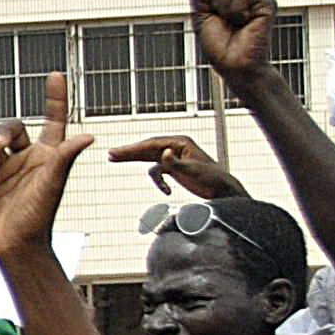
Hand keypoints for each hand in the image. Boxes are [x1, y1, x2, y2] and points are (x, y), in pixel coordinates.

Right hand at [0, 72, 98, 257]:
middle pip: (8, 129)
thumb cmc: (39, 218)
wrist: (14, 247)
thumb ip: (65, 157)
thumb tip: (89, 137)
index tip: (56, 75)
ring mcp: (3, 169)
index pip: (53, 120)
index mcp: (46, 155)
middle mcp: (25, 158)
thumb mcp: (53, 185)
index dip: (55, 98)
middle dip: (0, 136)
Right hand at [104, 133, 246, 200]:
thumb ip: (176, 163)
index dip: (133, 149)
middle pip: (147, 148)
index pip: (151, 144)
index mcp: (180, 143)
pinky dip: (159, 181)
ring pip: (149, 157)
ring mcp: (175, 157)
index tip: (117, 152)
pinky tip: (165, 192)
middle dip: (129, 152)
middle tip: (110, 154)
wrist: (224, 190)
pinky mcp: (176, 168)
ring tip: (114, 159)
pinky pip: (159, 171)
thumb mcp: (193, 171)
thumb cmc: (212, 179)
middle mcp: (176, 147)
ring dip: (135, 160)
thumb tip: (162, 153)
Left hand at [190, 0, 279, 82]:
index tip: (211, 11)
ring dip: (225, 9)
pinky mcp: (267, 3)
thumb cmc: (219, 46)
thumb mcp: (201, 16)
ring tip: (235, 25)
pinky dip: (237, 12)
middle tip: (224, 22)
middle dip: (214, 2)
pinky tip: (245, 23)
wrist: (235, 66)